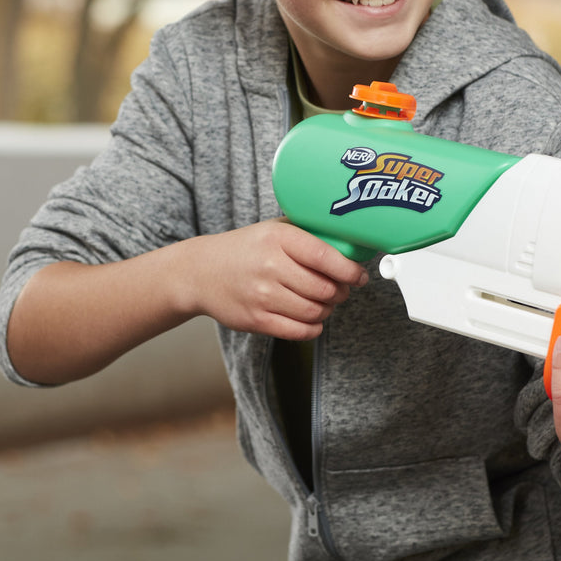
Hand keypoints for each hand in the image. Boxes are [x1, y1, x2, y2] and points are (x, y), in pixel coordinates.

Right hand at [182, 219, 368, 339]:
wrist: (200, 272)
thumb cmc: (243, 249)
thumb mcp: (272, 229)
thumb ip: (306, 234)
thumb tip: (348, 244)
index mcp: (278, 238)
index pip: (325, 257)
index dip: (350, 270)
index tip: (359, 275)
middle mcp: (270, 266)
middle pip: (324, 288)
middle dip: (341, 292)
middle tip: (341, 289)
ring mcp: (262, 295)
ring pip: (315, 311)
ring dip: (327, 309)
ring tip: (324, 302)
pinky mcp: (256, 319)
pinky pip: (299, 331)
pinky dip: (313, 327)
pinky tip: (311, 318)